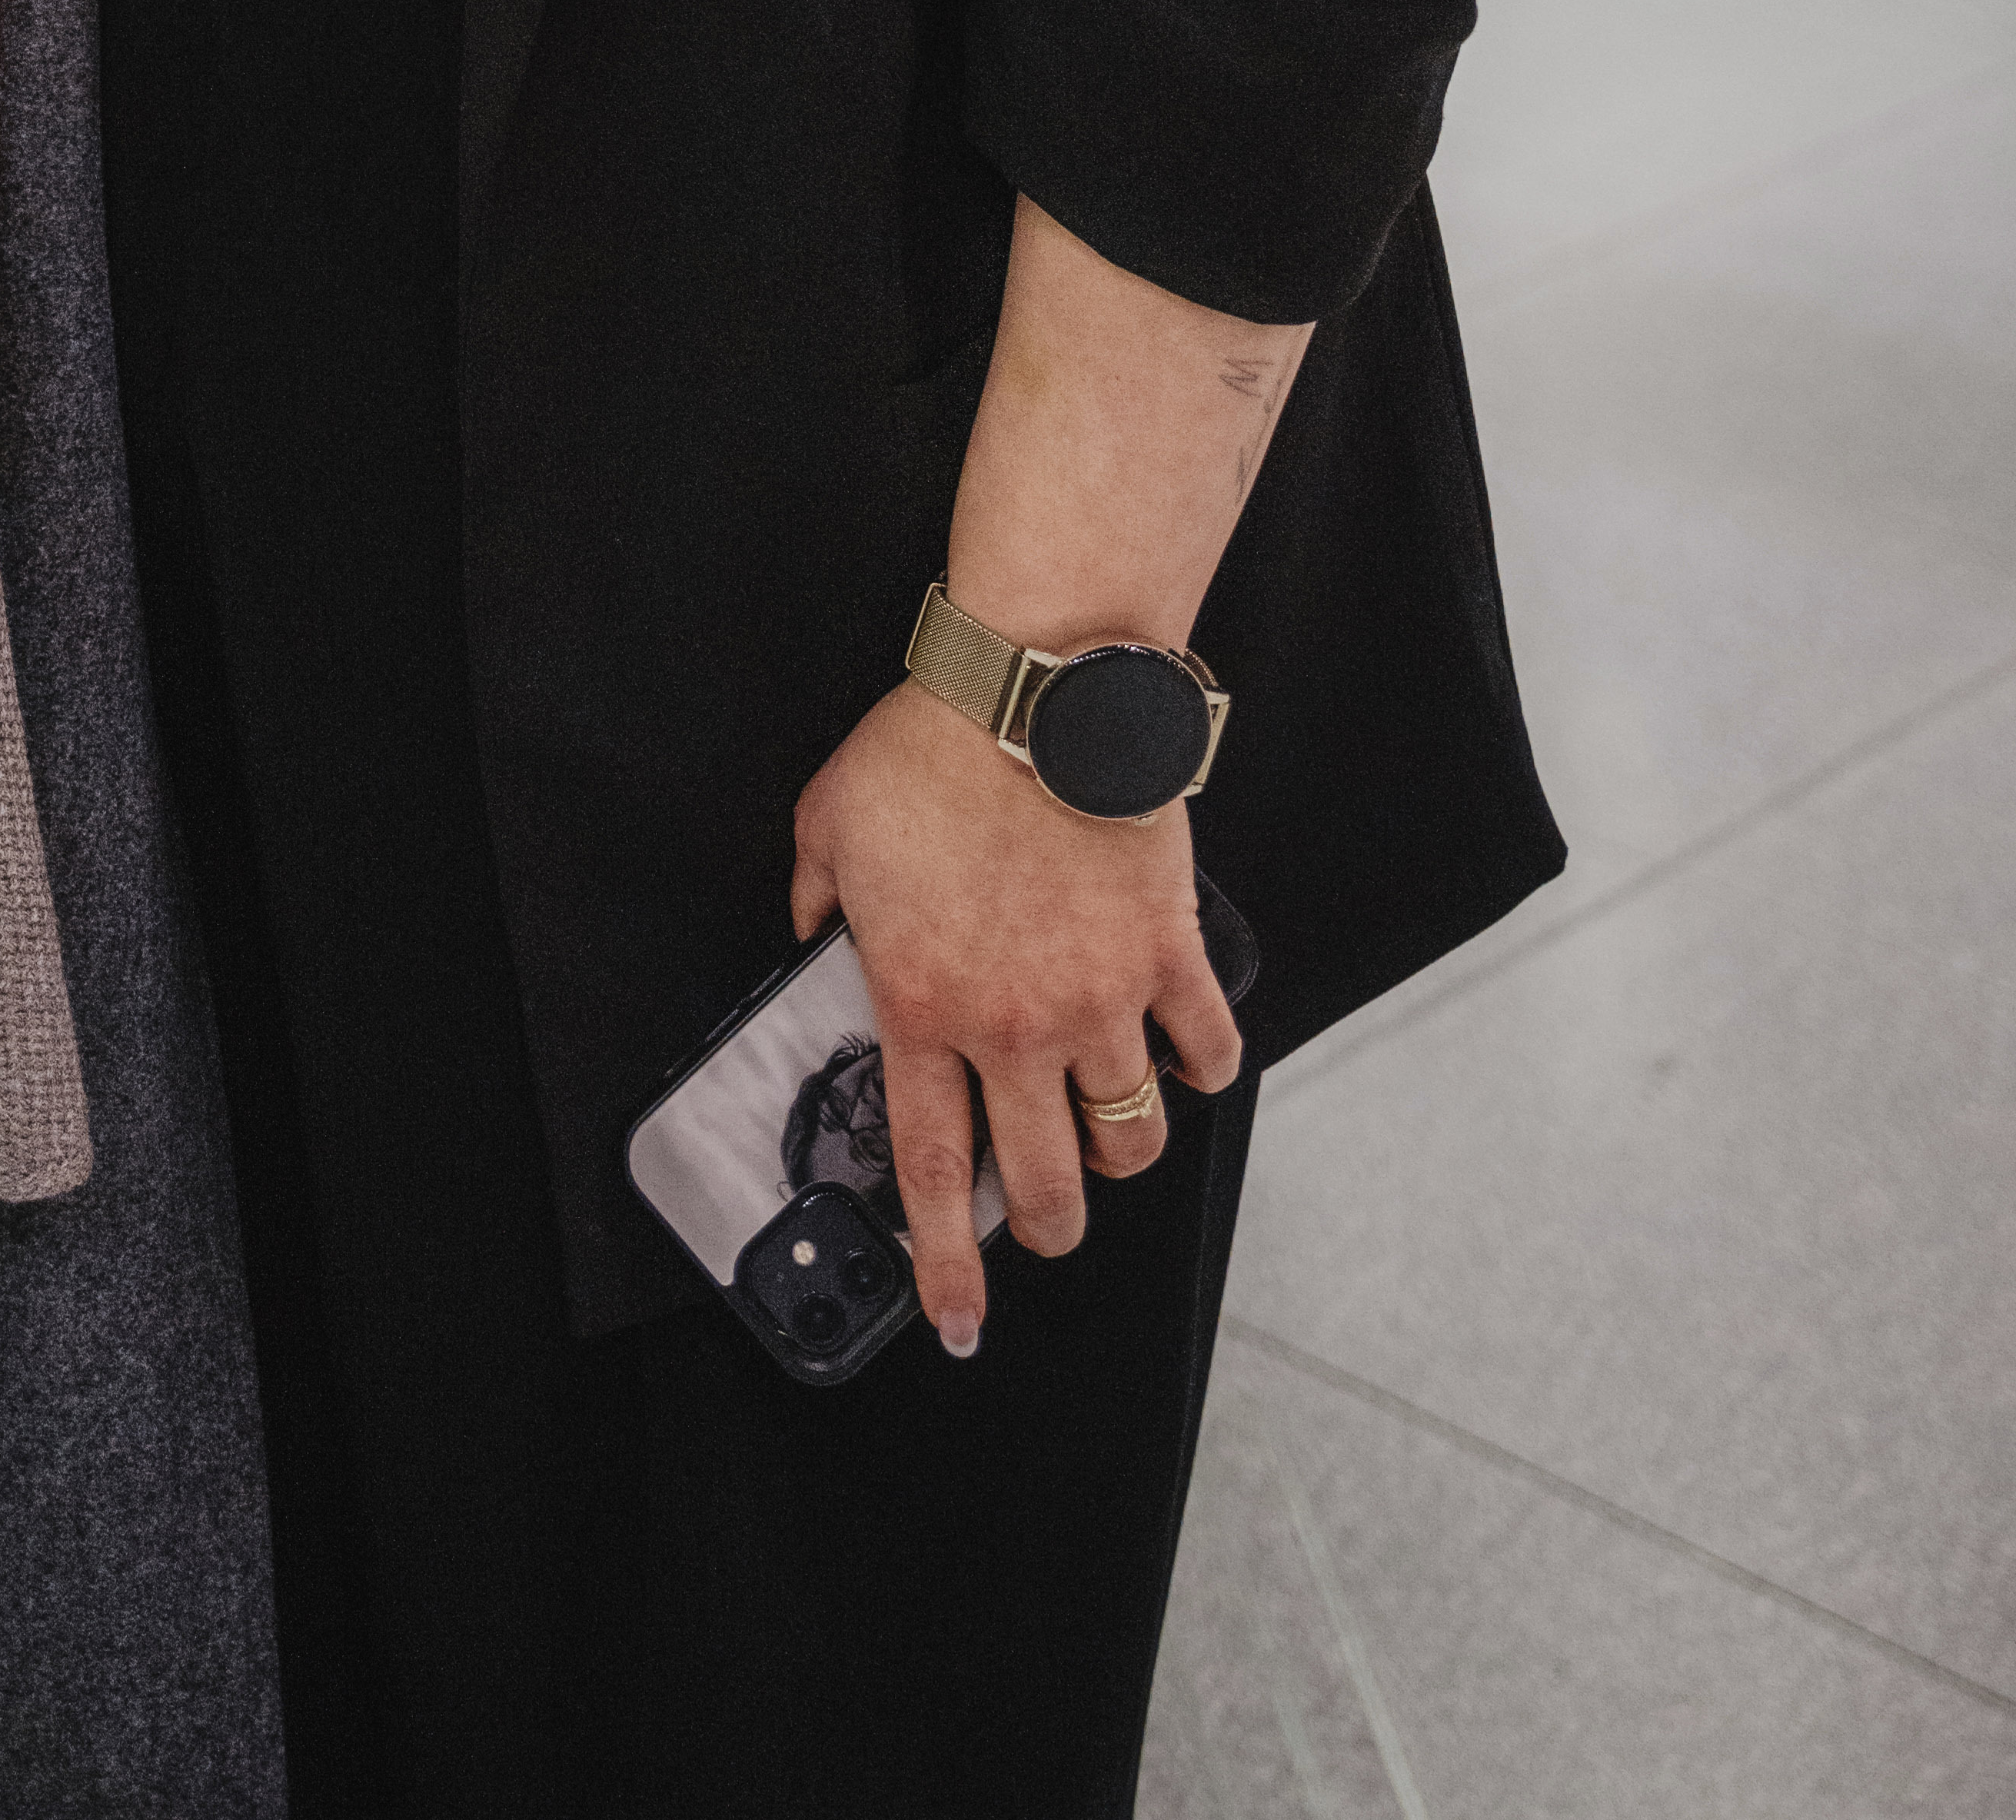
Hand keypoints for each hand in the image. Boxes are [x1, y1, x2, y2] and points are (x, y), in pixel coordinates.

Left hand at [788, 687, 1241, 1362]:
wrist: (1031, 693)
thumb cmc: (926, 753)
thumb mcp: (827, 826)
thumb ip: (813, 897)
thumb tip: (808, 930)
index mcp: (922, 1006)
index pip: (927, 1168)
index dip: (945, 1263)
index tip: (957, 1322)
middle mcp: (1015, 1028)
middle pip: (1044, 1186)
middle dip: (1044, 1228)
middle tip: (1041, 1225)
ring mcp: (1101, 999)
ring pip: (1129, 1139)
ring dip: (1116, 1156)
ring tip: (1100, 1138)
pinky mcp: (1167, 956)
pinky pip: (1207, 1051)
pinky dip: (1200, 1069)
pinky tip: (1180, 1058)